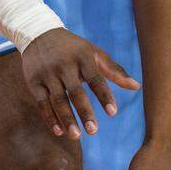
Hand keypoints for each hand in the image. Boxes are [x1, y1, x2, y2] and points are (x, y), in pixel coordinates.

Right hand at [21, 28, 140, 138]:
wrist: (39, 34)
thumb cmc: (73, 48)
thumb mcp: (94, 53)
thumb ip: (114, 70)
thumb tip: (136, 87)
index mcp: (82, 57)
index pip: (95, 79)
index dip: (104, 96)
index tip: (112, 113)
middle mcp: (64, 65)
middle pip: (75, 92)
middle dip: (84, 112)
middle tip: (93, 131)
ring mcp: (47, 73)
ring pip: (57, 99)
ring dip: (67, 118)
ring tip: (76, 136)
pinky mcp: (33, 81)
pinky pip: (42, 102)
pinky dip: (49, 117)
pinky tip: (58, 131)